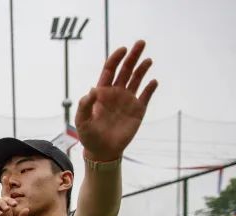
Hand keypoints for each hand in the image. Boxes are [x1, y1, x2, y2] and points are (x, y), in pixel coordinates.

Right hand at [0, 197, 28, 215]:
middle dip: (8, 200)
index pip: (9, 202)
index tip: (17, 204)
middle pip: (3, 199)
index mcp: (7, 213)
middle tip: (14, 204)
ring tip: (6, 209)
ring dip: (1, 203)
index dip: (13, 200)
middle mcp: (0, 211)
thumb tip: (27, 209)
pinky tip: (0, 214)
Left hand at [75, 40, 157, 161]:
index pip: (109, 70)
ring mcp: (128, 100)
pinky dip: (150, 88)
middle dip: (133, 56)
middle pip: (126, 70)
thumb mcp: (82, 121)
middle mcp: (116, 92)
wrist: (102, 151)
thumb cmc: (89, 135)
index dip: (116, 58)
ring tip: (148, 60)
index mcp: (102, 92)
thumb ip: (85, 106)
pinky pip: (146, 96)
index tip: (122, 49)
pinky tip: (153, 82)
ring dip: (142, 69)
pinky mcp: (138, 110)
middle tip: (140, 43)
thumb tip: (92, 90)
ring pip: (137, 79)